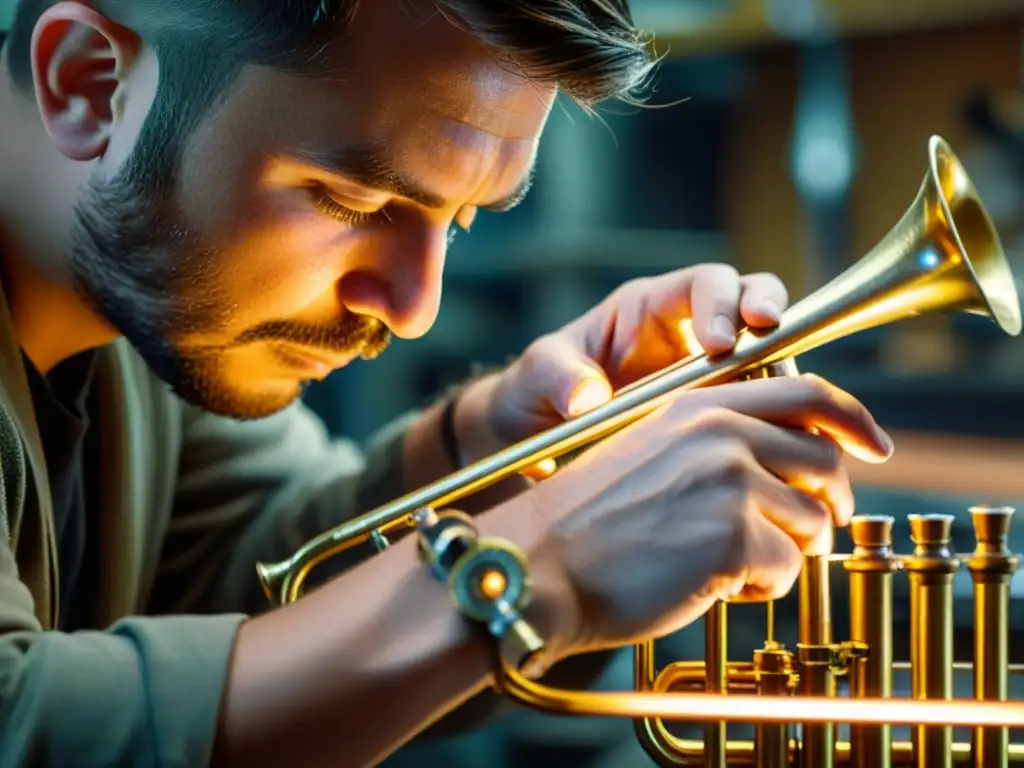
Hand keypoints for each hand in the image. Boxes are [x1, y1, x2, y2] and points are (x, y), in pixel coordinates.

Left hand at [455, 264, 788, 469]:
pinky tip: (777, 443)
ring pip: (765, 355)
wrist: (535, 435)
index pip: (703, 283)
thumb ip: (558, 375)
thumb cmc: (536, 390)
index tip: (718, 341)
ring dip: (782, 372)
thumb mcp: (536, 374)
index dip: (721, 302)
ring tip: (787, 402)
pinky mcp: (714, 412)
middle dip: (768, 313)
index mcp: (648, 308)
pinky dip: (774, 416)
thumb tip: (588, 398)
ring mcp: (706, 373)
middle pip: (751, 301)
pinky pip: (756, 404)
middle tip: (768, 338)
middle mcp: (688, 333)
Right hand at [521, 374, 892, 658]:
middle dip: (824, 504)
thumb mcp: (650, 450)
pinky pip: (788, 569)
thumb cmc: (589, 521)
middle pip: (823, 462)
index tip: (875, 445)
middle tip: (802, 534)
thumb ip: (717, 442)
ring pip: (813, 522)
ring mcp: (731, 481)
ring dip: (784, 551)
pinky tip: (714, 584)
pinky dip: (762, 587)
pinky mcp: (734, 536)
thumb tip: (790, 466)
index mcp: (701, 404)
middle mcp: (722, 432)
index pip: (806, 394)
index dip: (853, 419)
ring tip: (731, 564)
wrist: (540, 565)